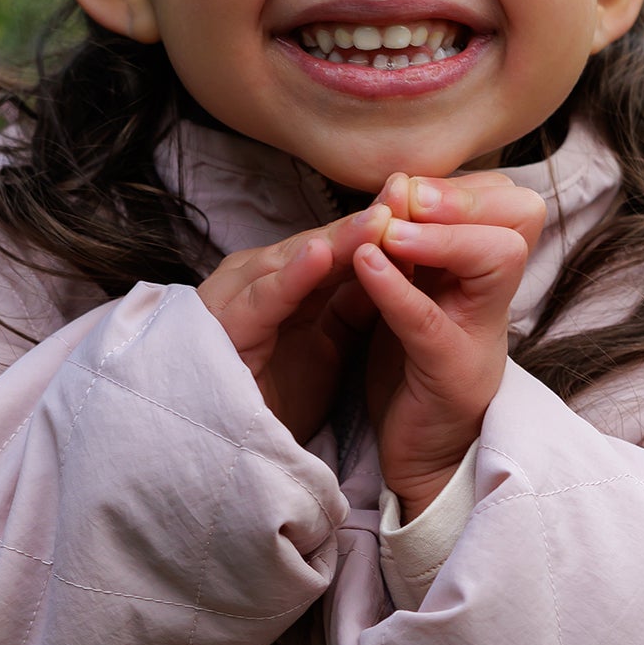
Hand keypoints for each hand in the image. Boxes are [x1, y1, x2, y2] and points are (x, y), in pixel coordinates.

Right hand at [197, 204, 390, 443]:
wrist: (231, 454)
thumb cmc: (274, 398)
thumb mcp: (328, 345)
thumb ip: (353, 304)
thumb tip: (395, 263)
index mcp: (280, 284)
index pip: (333, 246)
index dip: (376, 226)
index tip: (419, 201)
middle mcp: (254, 282)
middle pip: (315, 246)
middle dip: (362, 222)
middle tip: (405, 190)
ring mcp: (234, 300)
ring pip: (290, 262)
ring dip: (335, 241)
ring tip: (378, 219)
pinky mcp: (224, 331)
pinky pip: (260, 300)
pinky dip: (289, 277)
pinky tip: (319, 255)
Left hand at [356, 171, 545, 517]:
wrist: (420, 455)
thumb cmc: (412, 368)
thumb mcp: (414, 292)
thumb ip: (411, 246)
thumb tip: (396, 182)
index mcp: (484, 273)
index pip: (507, 199)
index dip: (461, 184)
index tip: (408, 183)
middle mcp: (494, 298)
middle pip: (519, 217)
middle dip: (462, 196)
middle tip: (408, 194)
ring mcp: (479, 336)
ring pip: (494, 258)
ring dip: (436, 235)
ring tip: (386, 228)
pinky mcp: (449, 374)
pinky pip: (429, 321)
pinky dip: (397, 289)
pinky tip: (366, 264)